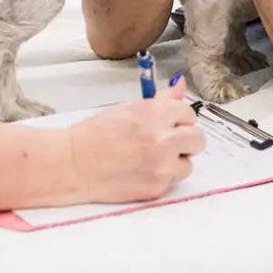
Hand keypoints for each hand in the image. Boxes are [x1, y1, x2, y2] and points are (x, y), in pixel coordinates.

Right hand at [67, 78, 204, 202]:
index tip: (168, 123)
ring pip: (188, 164)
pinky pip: (172, 181)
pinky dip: (162, 177)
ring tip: (151, 158)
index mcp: (157, 113)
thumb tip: (180, 85)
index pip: (188, 113)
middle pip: (198, 139)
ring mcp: (163, 165)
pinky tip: (142, 170)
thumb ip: (160, 100)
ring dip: (175, 161)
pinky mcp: (158, 187)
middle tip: (166, 141)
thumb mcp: (129, 109)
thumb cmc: (95, 134)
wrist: (74, 164)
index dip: (178, 119)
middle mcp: (165, 139)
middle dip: (184, 139)